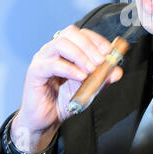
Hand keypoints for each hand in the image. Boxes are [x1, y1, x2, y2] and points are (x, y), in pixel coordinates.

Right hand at [11, 25, 122, 151]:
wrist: (47, 120)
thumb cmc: (64, 100)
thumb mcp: (89, 88)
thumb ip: (102, 79)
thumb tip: (117, 71)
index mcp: (66, 50)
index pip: (82, 34)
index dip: (97, 40)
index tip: (109, 51)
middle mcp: (53, 50)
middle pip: (71, 33)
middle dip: (89, 45)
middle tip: (100, 60)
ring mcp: (43, 59)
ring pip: (61, 44)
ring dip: (80, 55)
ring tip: (91, 70)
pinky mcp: (35, 71)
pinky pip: (52, 64)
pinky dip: (70, 69)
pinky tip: (81, 77)